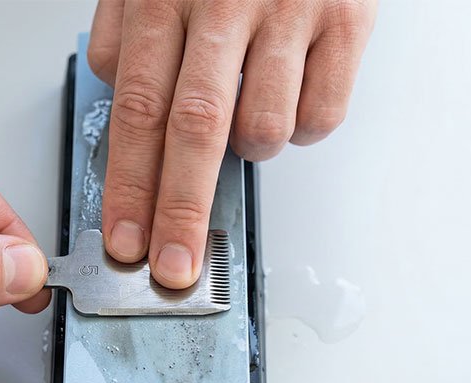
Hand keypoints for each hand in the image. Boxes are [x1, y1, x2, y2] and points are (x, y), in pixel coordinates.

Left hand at [88, 0, 375, 287]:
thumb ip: (128, 31)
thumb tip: (121, 100)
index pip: (137, 108)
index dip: (128, 184)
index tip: (123, 238)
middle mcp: (226, 1)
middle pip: (196, 131)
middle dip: (181, 212)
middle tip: (173, 268)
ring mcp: (292, 10)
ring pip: (264, 128)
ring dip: (249, 148)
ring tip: (246, 111)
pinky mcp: (349, 18)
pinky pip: (321, 114)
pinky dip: (301, 126)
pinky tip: (290, 91)